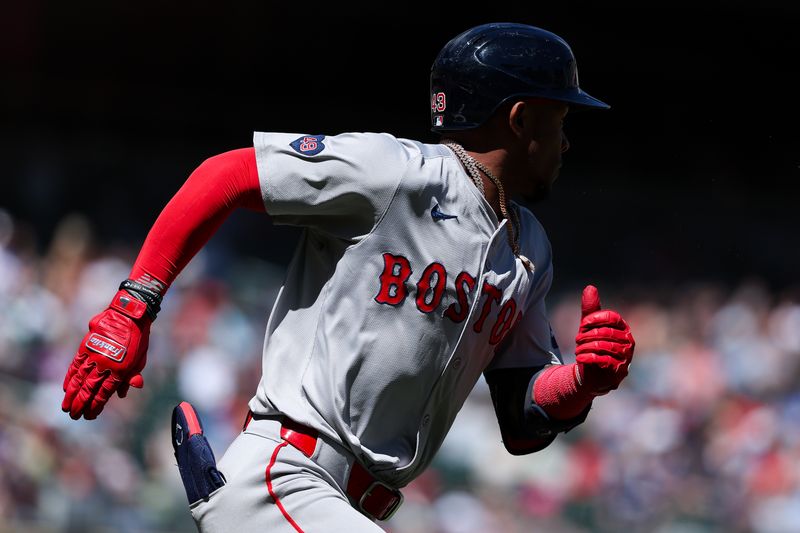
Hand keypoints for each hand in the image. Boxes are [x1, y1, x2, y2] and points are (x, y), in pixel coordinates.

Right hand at [62, 290, 151, 418]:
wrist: (130, 315)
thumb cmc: (138, 339)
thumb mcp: (140, 360)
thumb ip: (130, 377)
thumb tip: (120, 395)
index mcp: (120, 371)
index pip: (104, 394)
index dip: (96, 406)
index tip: (90, 415)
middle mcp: (104, 365)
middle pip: (89, 390)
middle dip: (81, 404)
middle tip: (74, 416)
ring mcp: (93, 356)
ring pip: (79, 380)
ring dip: (71, 395)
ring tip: (66, 407)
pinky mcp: (86, 347)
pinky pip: (75, 365)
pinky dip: (70, 377)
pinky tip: (66, 387)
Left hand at [574, 285, 634, 395]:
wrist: (591, 373)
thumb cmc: (592, 346)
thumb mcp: (589, 327)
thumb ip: (590, 309)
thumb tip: (590, 287)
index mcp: (622, 328)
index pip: (612, 317)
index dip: (596, 319)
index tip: (583, 324)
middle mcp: (628, 341)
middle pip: (606, 332)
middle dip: (587, 335)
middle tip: (577, 340)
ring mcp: (626, 357)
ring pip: (604, 346)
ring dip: (586, 347)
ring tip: (578, 350)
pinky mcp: (620, 371)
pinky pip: (605, 360)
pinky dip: (589, 358)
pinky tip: (580, 358)